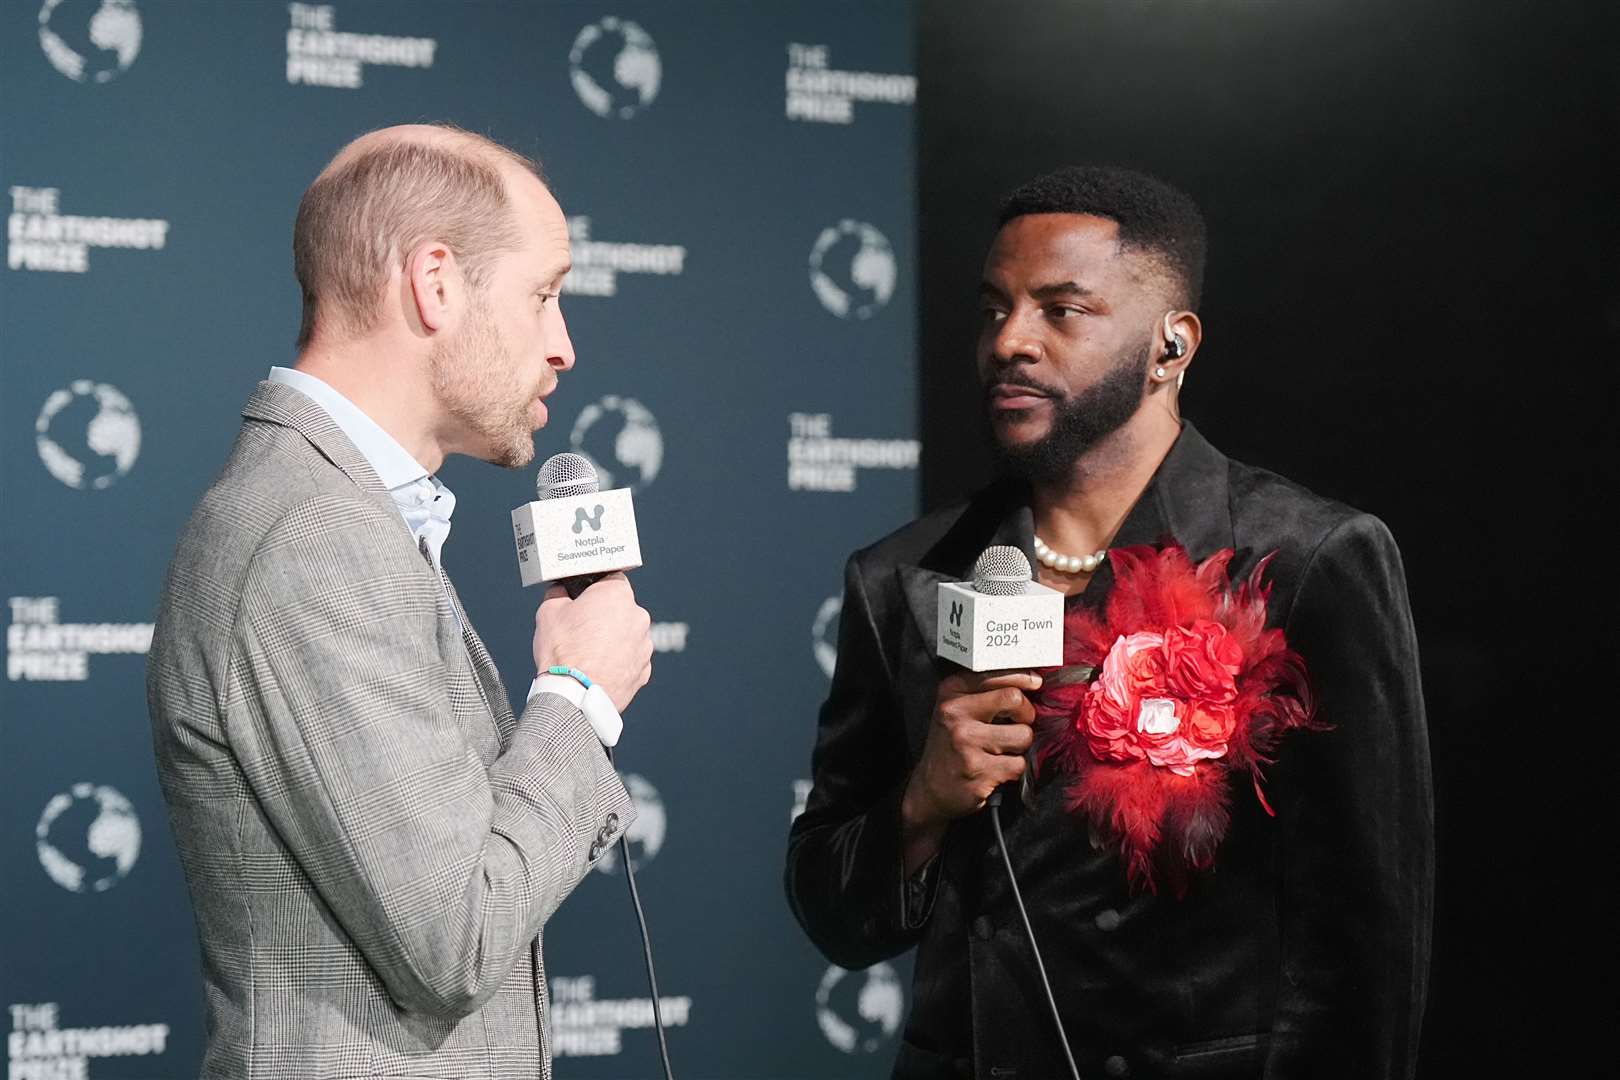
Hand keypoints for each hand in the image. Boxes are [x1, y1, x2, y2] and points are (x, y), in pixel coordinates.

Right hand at [533, 573, 652, 712]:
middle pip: (620, 609)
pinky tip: (597, 669)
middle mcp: (638, 616)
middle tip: (580, 629)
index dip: (593, 588)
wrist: (574, 696)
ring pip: (627, 635)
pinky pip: (630, 660)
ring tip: (587, 654)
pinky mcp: (643, 670)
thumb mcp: (548, 611)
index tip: (583, 598)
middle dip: (603, 616)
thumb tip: (559, 590)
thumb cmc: (563, 652)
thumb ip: (557, 593)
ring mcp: (644, 645)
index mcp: (617, 594)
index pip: (610, 579)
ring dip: (612, 641)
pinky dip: (617, 663)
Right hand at [899, 670, 1039, 870]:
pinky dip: (1013, 770)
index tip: (1035, 683)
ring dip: (1020, 747)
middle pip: (1014, 699)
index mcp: (951, 692)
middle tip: (1019, 723)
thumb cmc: (951, 746)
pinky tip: (995, 770)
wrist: (930, 790)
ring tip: (1001, 752)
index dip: (1024, 678)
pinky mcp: (978, 770)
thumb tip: (1033, 680)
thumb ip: (987, 691)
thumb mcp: (957, 709)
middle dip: (1026, 714)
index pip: (997, 673)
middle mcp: (955, 714)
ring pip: (1023, 735)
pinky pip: (1018, 764)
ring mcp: (966, 743)